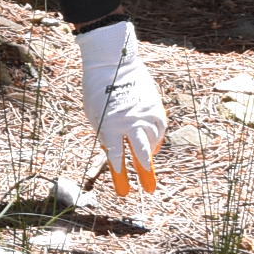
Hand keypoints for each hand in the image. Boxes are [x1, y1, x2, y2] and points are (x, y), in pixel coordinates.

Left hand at [77, 20, 165, 196]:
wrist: (112, 61)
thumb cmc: (98, 90)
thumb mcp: (95, 115)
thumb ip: (106, 134)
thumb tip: (116, 151)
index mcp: (110, 126)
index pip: (117, 158)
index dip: (121, 176)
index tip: (124, 192)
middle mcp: (129, 122)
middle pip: (140, 154)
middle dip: (145, 173)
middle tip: (149, 189)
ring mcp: (144, 114)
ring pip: (152, 142)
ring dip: (150, 155)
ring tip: (147, 166)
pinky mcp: (154, 107)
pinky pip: (158, 129)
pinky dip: (155, 138)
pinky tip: (152, 145)